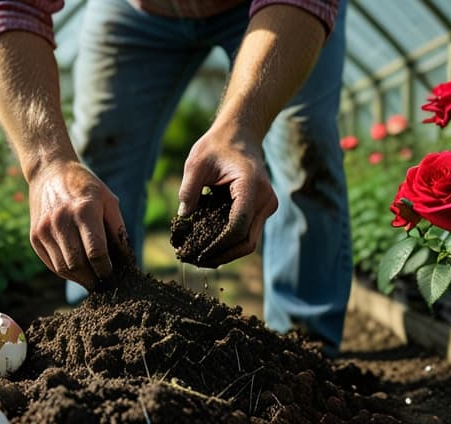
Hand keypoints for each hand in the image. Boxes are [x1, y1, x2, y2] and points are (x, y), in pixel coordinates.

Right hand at [28, 160, 127, 287]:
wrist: (50, 172)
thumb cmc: (86, 187)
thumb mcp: (108, 201)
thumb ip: (117, 230)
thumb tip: (126, 260)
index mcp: (84, 210)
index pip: (96, 252)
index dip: (106, 269)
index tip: (113, 275)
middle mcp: (61, 221)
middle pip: (78, 264)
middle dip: (93, 279)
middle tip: (104, 285)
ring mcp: (44, 229)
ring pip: (63, 268)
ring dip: (79, 279)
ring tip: (91, 281)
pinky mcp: (35, 236)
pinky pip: (52, 264)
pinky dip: (65, 272)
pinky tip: (77, 272)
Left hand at [178, 127, 277, 267]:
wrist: (241, 135)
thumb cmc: (217, 146)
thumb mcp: (196, 162)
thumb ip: (189, 190)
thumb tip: (184, 218)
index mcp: (251, 186)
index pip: (238, 226)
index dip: (218, 245)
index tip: (196, 252)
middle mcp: (265, 199)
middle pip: (247, 241)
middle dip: (222, 256)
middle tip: (196, 262)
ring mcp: (267, 206)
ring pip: (249, 242)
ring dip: (226, 253)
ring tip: (201, 259)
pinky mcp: (263, 210)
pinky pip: (248, 233)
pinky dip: (230, 243)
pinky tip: (210, 248)